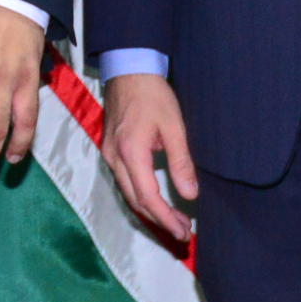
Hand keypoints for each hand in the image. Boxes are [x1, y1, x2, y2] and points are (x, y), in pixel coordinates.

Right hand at [100, 72, 197, 243]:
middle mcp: (115, 158)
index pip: (148, 197)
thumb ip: (181, 162)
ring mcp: (110, 155)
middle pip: (135, 201)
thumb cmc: (153, 96)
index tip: (183, 231)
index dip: (165, 218)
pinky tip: (157, 200)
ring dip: (151, 210)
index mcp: (131, 153)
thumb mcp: (174, 127)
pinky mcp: (111, 151)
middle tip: (183, 231)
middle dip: (159, 220)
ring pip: (128, 193)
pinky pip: (125, 182)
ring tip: (174, 220)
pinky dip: (142, 197)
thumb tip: (191, 195)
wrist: (127, 70)